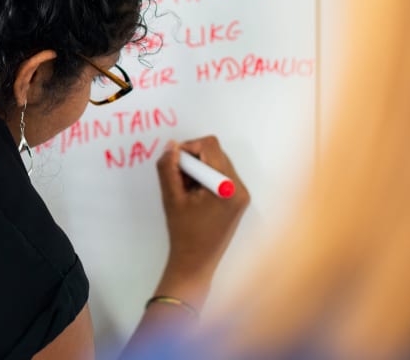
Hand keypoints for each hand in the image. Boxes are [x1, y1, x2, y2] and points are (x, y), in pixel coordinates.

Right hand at [154, 136, 248, 307]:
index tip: (174, 165)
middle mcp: (240, 187)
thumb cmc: (184, 233)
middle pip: (215, 152)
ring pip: (216, 162)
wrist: (196, 263)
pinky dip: (204, 178)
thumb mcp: (171, 197)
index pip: (209, 146)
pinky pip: (220, 174)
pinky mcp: (238, 199)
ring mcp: (241, 193)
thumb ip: (168, 167)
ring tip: (186, 191)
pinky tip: (195, 196)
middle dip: (193, 161)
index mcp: (228, 187)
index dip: (188, 148)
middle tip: (179, 181)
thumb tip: (171, 146)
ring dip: (198, 169)